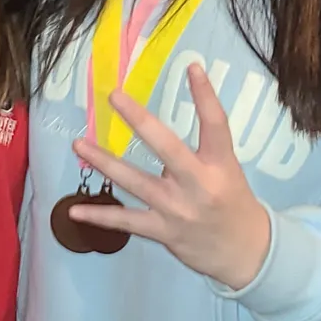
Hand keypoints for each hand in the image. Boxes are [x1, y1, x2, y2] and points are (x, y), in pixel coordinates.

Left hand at [69, 68, 272, 288]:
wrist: (246, 253)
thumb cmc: (232, 202)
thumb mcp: (228, 171)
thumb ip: (199, 151)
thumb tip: (158, 131)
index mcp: (221, 165)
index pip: (216, 124)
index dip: (205, 95)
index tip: (192, 67)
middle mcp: (199, 184)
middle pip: (167, 147)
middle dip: (139, 120)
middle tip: (114, 96)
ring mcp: (178, 209)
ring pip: (135, 181)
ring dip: (104, 162)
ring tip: (78, 143)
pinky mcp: (163, 231)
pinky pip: (126, 222)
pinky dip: (99, 217)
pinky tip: (74, 210)